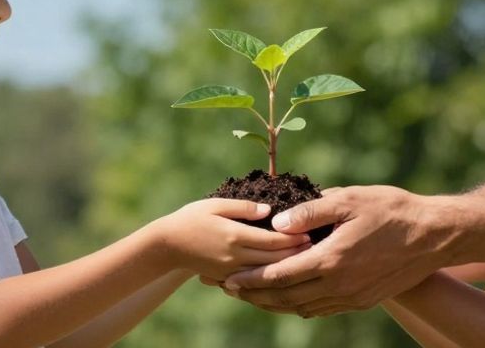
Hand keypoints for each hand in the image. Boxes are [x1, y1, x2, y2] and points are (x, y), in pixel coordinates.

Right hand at [152, 199, 310, 280]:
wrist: (168, 245)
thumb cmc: (192, 218)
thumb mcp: (216, 204)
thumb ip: (244, 208)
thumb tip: (270, 210)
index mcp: (235, 235)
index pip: (272, 240)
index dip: (293, 237)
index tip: (310, 232)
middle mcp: (235, 256)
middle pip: (274, 258)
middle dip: (295, 252)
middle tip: (316, 245)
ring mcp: (231, 270)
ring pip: (266, 272)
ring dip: (286, 265)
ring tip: (304, 257)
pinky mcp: (227, 278)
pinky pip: (254, 278)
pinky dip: (270, 273)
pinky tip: (281, 268)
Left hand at [222, 185, 451, 316]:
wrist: (434, 235)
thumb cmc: (391, 210)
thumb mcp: (348, 200)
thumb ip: (310, 211)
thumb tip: (276, 224)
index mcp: (330, 260)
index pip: (279, 276)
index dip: (250, 280)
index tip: (227, 280)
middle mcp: (339, 286)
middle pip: (285, 298)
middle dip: (254, 296)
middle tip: (229, 290)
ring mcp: (352, 297)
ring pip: (302, 308)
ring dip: (274, 304)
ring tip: (253, 296)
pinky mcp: (363, 300)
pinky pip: (322, 309)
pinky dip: (300, 306)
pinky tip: (290, 297)